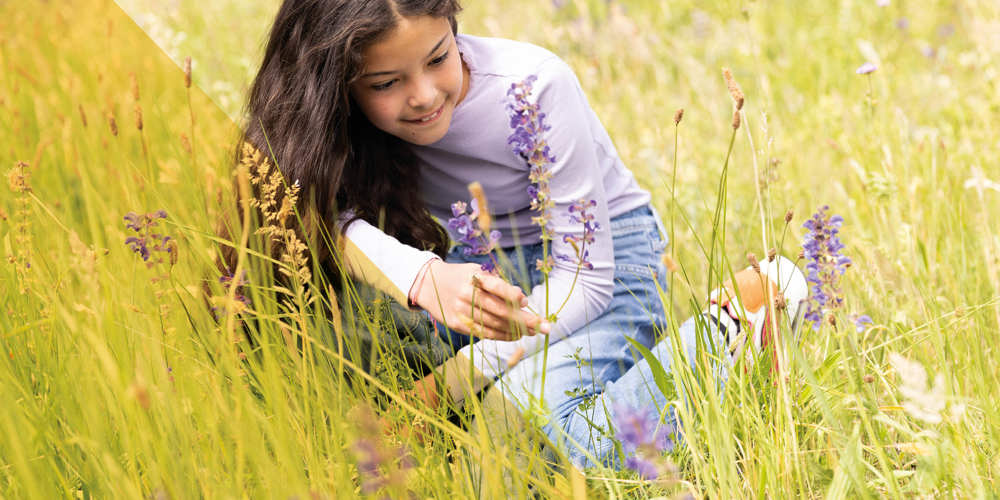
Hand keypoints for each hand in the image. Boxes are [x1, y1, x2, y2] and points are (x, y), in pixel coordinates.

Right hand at [414, 260, 549, 339]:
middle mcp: (466, 295)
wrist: (428, 284)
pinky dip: (501, 336)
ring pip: (494, 324)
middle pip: (499, 310)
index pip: (496, 287)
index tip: (527, 302)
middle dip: (524, 319)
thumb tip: (522, 300)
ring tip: (534, 331)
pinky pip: (483, 333)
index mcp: (472, 278)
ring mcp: (461, 312)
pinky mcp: (457, 324)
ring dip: (516, 330)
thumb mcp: (476, 271)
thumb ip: (497, 283)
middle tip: (543, 326)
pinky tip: (515, 336)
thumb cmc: (460, 276)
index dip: (512, 295)